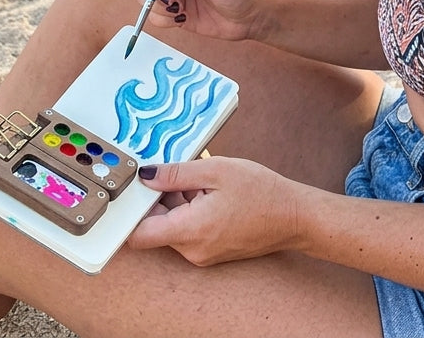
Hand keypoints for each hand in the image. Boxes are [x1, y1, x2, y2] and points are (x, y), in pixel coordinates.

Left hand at [128, 157, 298, 265]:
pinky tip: (207, 192)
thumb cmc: (260, 191)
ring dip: (177, 203)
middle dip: (158, 199)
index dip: (129, 213)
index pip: (139, 236)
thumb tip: (146, 176)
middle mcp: (193, 250)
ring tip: (200, 181)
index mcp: (191, 230)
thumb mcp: (216, 170)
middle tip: (175, 173)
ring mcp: (202, 254)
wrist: (293, 216)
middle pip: (155, 227)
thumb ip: (176, 174)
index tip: (131, 190)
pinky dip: (190, 210)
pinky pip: (188, 230)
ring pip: (172, 226)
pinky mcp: (210, 251)